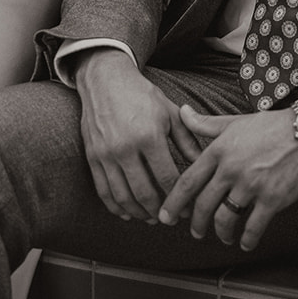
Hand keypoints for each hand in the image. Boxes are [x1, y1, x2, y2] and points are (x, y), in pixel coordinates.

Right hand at [75, 50, 200, 220]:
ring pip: (123, 196)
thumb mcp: (170, 112)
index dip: (179, 197)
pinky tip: (128, 212)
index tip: (187, 208)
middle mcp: (125, 148)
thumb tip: (204, 164)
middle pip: (145, 193)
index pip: (167, 178)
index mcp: (149, 136)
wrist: (104, 80)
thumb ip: (188, 140)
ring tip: (152, 218)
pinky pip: (103, 190)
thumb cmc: (141, 95)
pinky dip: (115, 206)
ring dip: (139, 213)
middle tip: (171, 218)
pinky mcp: (93, 157)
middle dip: (161, 211)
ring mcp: (106, 154)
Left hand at [159, 106, 297, 250]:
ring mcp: (251, 185)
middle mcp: (231, 169)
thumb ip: (206, 123)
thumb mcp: (235, 121)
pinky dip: (247, 239)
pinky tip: (245, 242)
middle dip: (196, 223)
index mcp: (219, 151)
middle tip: (194, 231)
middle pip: (203, 204)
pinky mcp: (272, 198)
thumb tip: (183, 112)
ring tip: (223, 237)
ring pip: (225, 218)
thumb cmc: (272, 126)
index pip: (188, 181)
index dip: (174, 202)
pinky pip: (254, 226)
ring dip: (221, 233)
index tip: (165, 215)